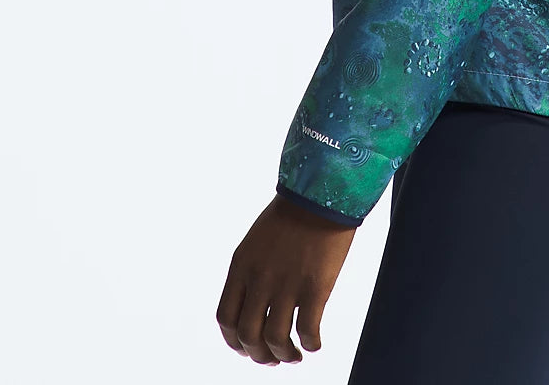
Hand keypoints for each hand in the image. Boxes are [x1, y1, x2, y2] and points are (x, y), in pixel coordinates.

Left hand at [217, 195, 357, 364]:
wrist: (321, 189)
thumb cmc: (293, 212)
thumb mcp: (258, 241)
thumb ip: (252, 272)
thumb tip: (257, 306)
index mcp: (241, 266)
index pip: (226, 319)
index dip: (235, 342)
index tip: (248, 348)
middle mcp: (259, 278)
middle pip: (249, 336)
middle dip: (259, 355)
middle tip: (273, 359)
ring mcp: (286, 284)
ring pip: (276, 339)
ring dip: (284, 355)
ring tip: (294, 356)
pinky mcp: (315, 286)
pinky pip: (307, 330)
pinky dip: (310, 344)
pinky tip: (314, 343)